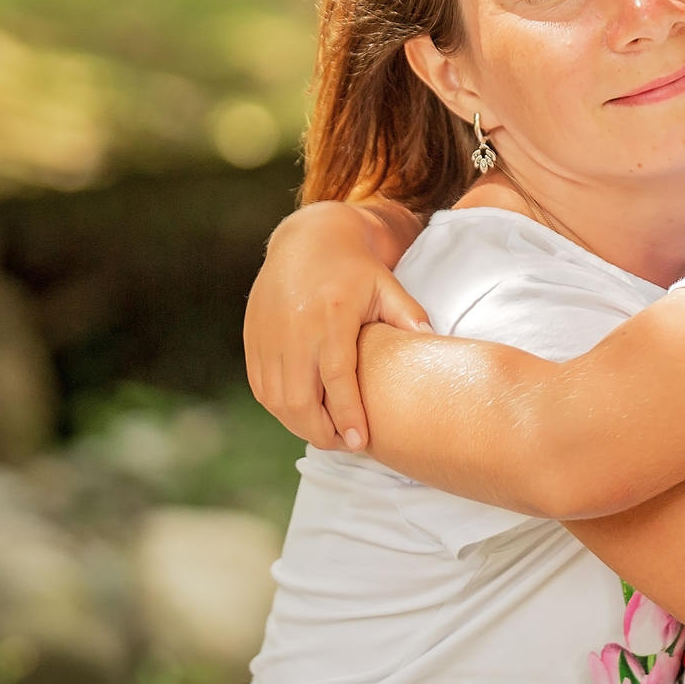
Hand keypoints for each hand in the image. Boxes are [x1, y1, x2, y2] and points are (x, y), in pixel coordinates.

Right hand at [243, 203, 430, 450]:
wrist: (307, 239)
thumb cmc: (355, 268)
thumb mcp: (386, 285)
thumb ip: (409, 315)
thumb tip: (432, 342)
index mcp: (331, 315)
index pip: (336, 377)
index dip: (347, 414)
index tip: (360, 442)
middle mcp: (294, 327)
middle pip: (299, 398)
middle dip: (321, 432)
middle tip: (345, 444)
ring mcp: (267, 334)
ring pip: (276, 399)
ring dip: (299, 424)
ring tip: (326, 433)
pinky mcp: (252, 338)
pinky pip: (261, 387)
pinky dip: (279, 408)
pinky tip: (301, 414)